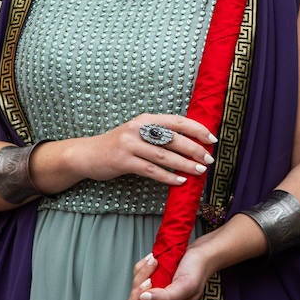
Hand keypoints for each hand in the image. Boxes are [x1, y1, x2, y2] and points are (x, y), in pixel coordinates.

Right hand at [75, 114, 215, 188]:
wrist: (86, 154)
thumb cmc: (119, 144)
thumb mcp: (138, 132)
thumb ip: (159, 133)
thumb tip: (190, 141)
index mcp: (146, 119)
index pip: (178, 121)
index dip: (197, 129)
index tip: (212, 138)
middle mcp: (139, 129)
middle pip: (173, 139)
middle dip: (194, 149)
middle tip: (209, 159)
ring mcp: (130, 145)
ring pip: (164, 155)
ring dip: (185, 164)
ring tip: (200, 171)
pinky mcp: (123, 161)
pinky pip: (151, 170)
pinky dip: (167, 176)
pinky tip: (180, 181)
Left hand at [124, 241, 214, 299]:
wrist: (201, 251)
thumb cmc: (199, 269)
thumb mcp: (187, 285)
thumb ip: (167, 297)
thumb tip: (145, 299)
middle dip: (139, 290)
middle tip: (151, 279)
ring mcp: (154, 293)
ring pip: (135, 289)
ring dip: (143, 273)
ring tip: (157, 264)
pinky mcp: (151, 280)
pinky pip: (137, 275)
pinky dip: (143, 267)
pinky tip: (155, 262)